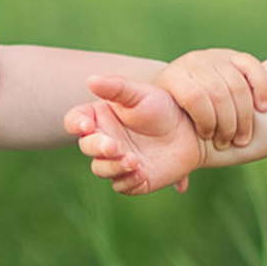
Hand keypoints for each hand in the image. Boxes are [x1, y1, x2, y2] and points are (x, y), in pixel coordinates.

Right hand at [66, 76, 208, 196]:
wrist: (190, 129)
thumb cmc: (161, 106)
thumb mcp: (140, 93)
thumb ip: (116, 88)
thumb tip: (91, 80)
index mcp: (99, 118)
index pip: (75, 121)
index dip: (76, 124)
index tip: (87, 126)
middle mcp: (103, 141)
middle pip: (87, 147)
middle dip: (97, 147)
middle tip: (113, 145)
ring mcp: (116, 161)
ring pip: (101, 169)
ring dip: (113, 166)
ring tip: (134, 160)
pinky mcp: (132, 179)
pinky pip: (121, 185)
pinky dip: (129, 181)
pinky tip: (143, 172)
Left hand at [160, 47, 266, 151]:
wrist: (181, 83)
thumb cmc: (173, 114)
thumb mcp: (165, 127)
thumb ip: (172, 153)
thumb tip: (182, 187)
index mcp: (173, 78)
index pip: (195, 98)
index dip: (206, 122)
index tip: (208, 139)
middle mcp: (193, 63)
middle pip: (220, 94)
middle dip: (228, 124)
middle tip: (229, 143)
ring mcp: (215, 57)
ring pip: (238, 86)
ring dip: (245, 116)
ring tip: (243, 137)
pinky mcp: (235, 55)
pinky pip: (254, 68)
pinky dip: (261, 89)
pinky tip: (262, 108)